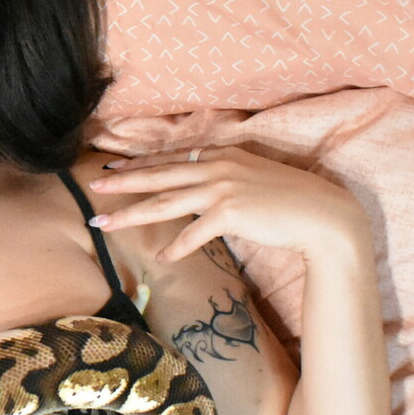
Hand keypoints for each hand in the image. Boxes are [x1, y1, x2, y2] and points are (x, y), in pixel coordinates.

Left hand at [89, 145, 368, 261]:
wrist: (321, 213)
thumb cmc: (289, 200)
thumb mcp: (252, 179)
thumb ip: (224, 180)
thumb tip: (201, 192)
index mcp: (221, 155)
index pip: (170, 160)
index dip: (138, 165)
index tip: (111, 169)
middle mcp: (217, 167)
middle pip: (158, 176)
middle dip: (122, 185)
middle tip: (92, 189)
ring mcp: (222, 188)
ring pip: (165, 202)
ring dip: (132, 214)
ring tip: (104, 223)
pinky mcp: (230, 213)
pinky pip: (193, 233)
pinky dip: (176, 248)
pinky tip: (161, 258)